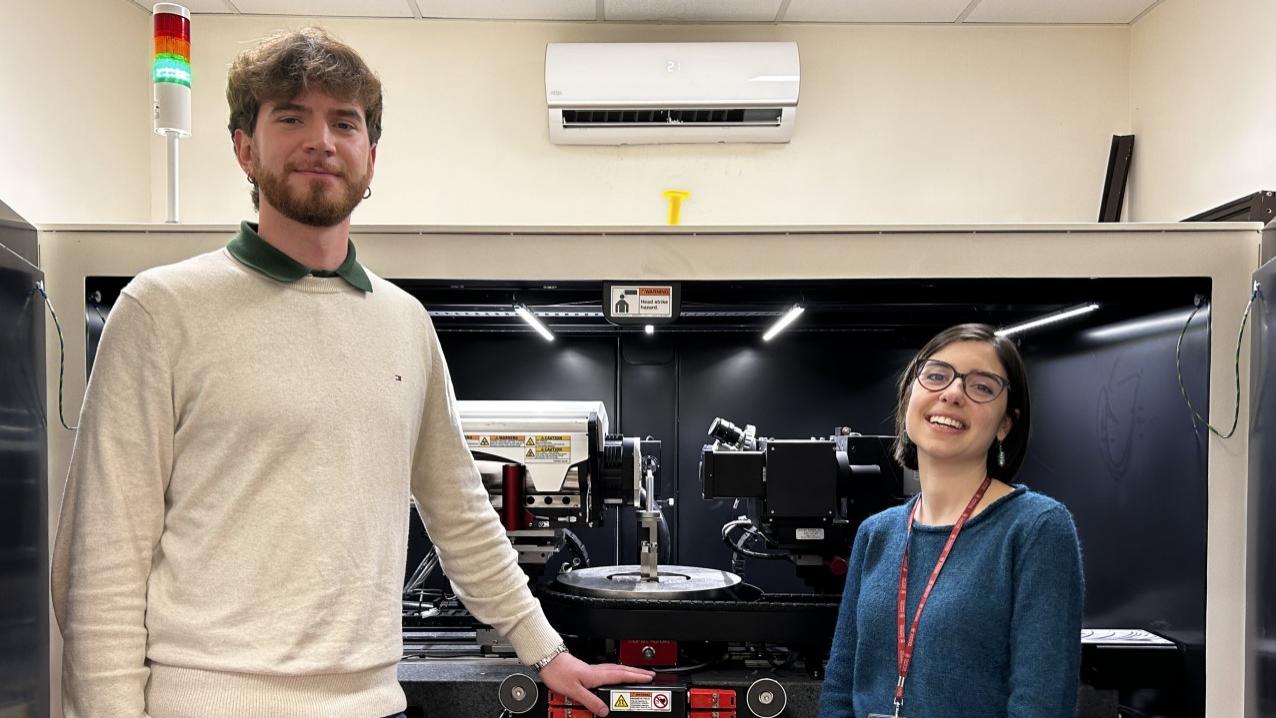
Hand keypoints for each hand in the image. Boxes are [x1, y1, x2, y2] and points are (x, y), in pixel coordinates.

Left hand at [537, 651, 655, 715]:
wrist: (548, 661)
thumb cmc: (559, 673)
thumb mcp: (574, 691)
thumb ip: (590, 701)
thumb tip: (605, 710)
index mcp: (597, 675)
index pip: (621, 676)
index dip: (636, 677)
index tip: (649, 678)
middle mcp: (597, 670)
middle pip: (622, 670)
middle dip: (637, 672)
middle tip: (650, 674)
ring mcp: (593, 669)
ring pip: (616, 668)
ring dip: (629, 671)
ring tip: (638, 674)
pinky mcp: (588, 669)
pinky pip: (609, 669)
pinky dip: (618, 671)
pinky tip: (617, 674)